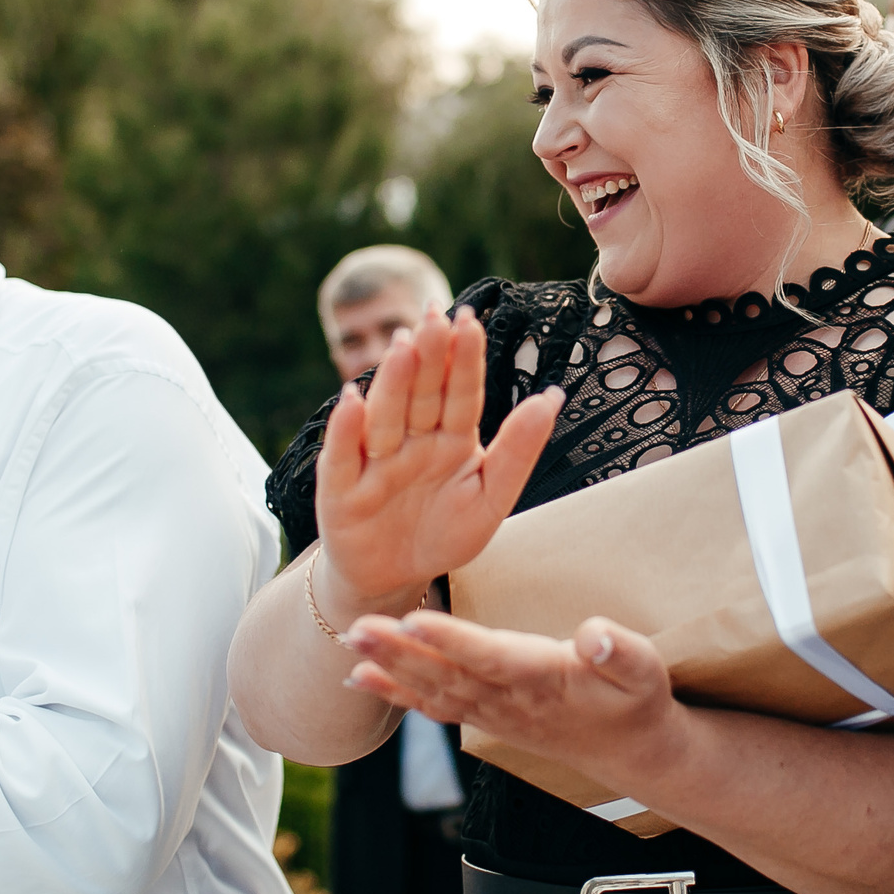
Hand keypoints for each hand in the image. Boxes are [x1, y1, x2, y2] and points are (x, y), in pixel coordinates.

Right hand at [313, 306, 561, 617]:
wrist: (395, 578)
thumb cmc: (444, 532)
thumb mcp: (491, 497)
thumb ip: (519, 450)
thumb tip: (553, 397)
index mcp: (451, 438)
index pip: (460, 394)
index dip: (464, 359)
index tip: (470, 320)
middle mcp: (411, 441)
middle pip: (421, 394)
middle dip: (429, 356)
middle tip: (435, 315)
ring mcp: (375, 462)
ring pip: (385, 417)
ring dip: (392, 382)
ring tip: (402, 346)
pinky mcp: (341, 491)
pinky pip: (343, 458)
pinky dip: (346, 432)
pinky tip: (351, 400)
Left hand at [343, 609, 684, 794]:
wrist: (632, 752)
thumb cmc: (637, 703)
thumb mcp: (646, 672)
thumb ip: (620, 652)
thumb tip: (595, 633)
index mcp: (544, 680)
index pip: (491, 657)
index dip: (452, 641)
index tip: (414, 620)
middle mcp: (510, 701)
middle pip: (447, 675)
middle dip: (400, 653)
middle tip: (356, 629)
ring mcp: (494, 713)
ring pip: (433, 690)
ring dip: (389, 670)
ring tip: (350, 648)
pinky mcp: (487, 716)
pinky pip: (434, 705)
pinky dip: (396, 693)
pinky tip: (361, 679)